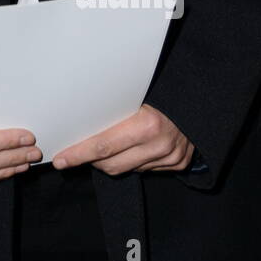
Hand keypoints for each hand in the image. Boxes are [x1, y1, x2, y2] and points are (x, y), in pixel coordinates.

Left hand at [52, 104, 194, 174]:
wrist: (200, 99)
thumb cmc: (160, 90)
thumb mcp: (135, 94)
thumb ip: (112, 109)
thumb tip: (79, 119)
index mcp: (146, 123)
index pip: (102, 146)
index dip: (78, 154)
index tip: (60, 159)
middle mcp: (159, 144)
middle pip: (110, 164)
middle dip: (89, 160)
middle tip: (73, 154)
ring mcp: (169, 158)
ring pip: (124, 169)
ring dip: (107, 162)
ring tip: (99, 149)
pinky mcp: (177, 165)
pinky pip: (142, 169)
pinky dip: (130, 161)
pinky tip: (127, 148)